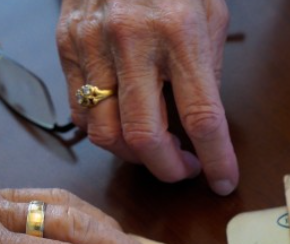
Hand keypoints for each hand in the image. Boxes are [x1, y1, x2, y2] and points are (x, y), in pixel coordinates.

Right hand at [57, 0, 238, 194]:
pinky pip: (79, 113)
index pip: (201, 117)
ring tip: (155, 148)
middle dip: (167, 169)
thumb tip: (201, 132)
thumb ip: (206, 74)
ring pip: (105, 134)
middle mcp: (132, 40)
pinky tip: (124, 123)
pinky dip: (104, 132)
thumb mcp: (210, 17)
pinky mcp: (66, 45)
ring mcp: (92, 44)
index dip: (215, 159)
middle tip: (183, 169)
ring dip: (134, 155)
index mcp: (179, 32)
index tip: (223, 181)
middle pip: (144, 137)